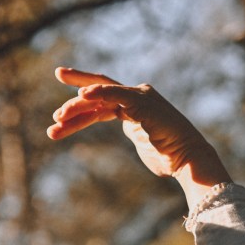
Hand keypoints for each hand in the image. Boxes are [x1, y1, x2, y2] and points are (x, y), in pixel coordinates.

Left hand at [47, 68, 230, 202]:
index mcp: (133, 108)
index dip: (79, 107)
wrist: (188, 160)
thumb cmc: (170, 159)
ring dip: (77, 107)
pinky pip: (115, 94)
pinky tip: (81, 96)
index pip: (101, 103)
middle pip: (98, 89)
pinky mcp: (142, 103)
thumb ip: (134, 135)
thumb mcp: (144, 145)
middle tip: (56, 89)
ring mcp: (139, 98)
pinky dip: (98, 93)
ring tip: (58, 118)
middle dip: (75, 85)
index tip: (58, 115)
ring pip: (101, 95)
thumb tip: (133, 136)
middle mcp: (135, 98)